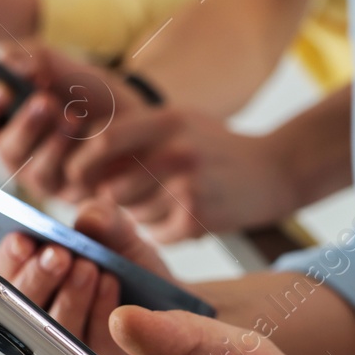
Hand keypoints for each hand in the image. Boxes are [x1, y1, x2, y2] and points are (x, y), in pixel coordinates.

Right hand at [0, 45, 147, 200]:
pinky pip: (70, 183)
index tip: (0, 88)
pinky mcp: (74, 192)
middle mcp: (19, 154)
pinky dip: (81, 157)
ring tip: (73, 117)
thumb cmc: (88, 94)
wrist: (135, 116)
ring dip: (54, 142)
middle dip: (25, 125)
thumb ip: (29, 57)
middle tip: (44, 101)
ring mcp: (46, 177)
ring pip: (36, 171)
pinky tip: (92, 136)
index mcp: (5, 123)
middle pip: (5, 150)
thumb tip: (2, 57)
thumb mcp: (61, 67)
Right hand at [0, 200, 186, 354]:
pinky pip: (93, 340)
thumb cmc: (130, 268)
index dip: (11, 258)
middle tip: (57, 255)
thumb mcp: (120, 236)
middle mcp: (44, 316)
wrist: (169, 303)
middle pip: (22, 306)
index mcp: (37, 281)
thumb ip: (105, 221)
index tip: (22, 240)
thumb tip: (90, 217)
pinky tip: (110, 286)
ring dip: (70, 295)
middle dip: (37, 277)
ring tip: (89, 267)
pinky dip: (100, 310)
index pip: (7, 273)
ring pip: (56, 326)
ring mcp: (70, 344)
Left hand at [62, 108, 301, 242]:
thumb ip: (135, 131)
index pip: (103, 142)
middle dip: (113, 198)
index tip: (78, 177)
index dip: (82, 163)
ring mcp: (188, 186)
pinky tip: (182, 216)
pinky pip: (156, 233)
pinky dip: (162, 231)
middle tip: (130, 196)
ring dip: (139, 215)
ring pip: (133, 214)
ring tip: (165, 202)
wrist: (276, 170)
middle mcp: (176, 151)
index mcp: (166, 120)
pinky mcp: (198, 218)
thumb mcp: (180, 121)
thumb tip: (81, 152)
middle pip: (112, 187)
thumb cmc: (216, 147)